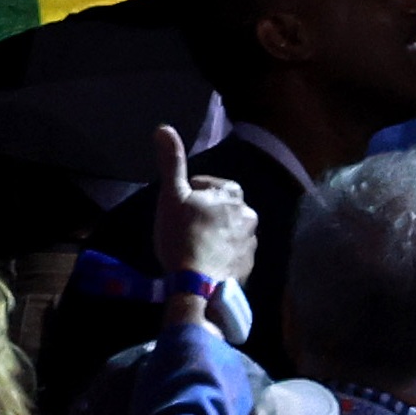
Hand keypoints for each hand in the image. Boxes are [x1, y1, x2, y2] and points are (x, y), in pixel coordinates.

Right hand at [149, 122, 262, 293]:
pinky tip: (205, 263)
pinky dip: (222, 255)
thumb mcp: (172, 196)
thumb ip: (172, 162)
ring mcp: (251, 245)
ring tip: (195, 246)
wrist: (198, 287)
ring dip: (217, 234)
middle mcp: (249, 216)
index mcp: (233, 196)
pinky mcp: (249, 269)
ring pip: (231, 231)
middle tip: (185, 226)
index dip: (194, 192)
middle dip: (208, 213)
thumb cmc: (183, 237)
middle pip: (225, 208)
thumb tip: (164, 127)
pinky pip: (234, 254)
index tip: (180, 205)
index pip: (214, 185)